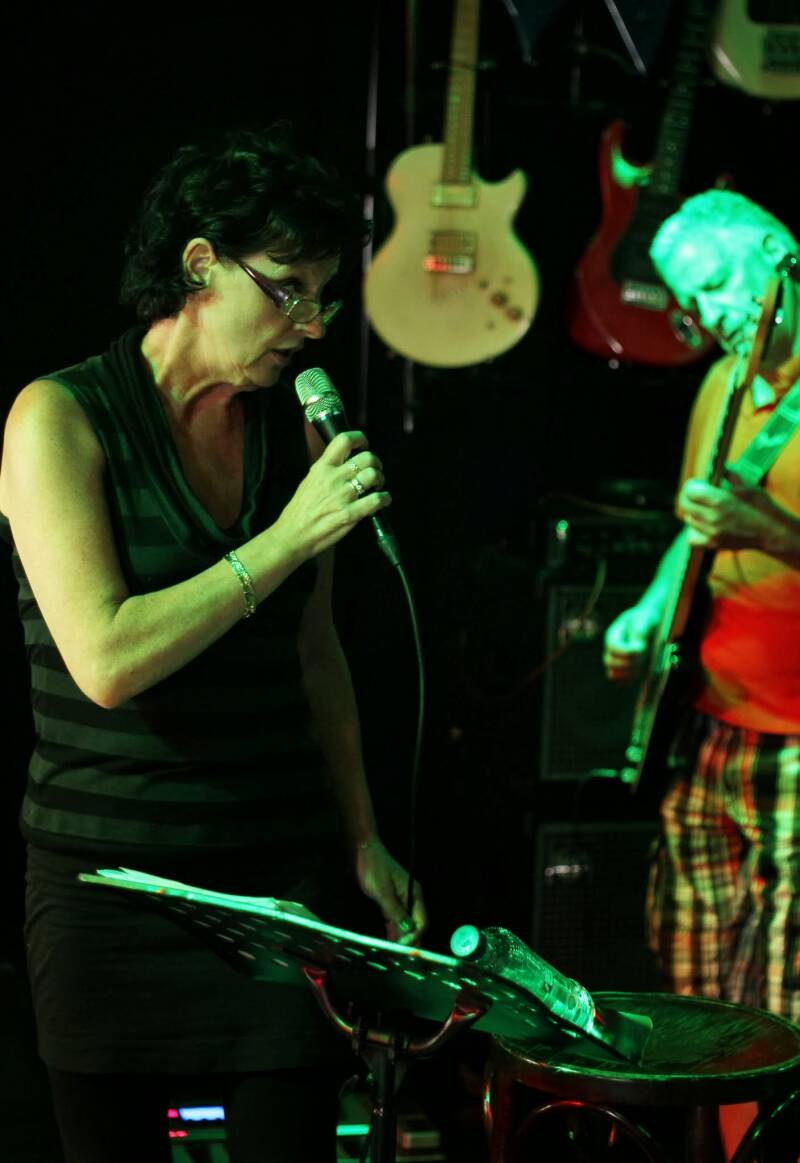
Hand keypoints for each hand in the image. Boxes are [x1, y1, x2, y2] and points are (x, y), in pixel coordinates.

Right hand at [273, 432, 390, 559]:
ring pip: (373, 476)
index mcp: (321, 467)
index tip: (364, 444)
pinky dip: (384, 499)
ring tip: (377, 486)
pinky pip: (376, 500)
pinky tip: (383, 500)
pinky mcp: (349, 514)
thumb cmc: (300, 510)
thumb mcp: (309, 481)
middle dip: (376, 463)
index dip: (360, 438)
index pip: (344, 440)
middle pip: (366, 458)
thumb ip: (327, 470)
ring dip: (380, 480)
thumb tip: (347, 461)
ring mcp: (342, 496)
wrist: (292, 535)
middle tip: (375, 471)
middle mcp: (332, 478)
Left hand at [356, 838, 426, 945]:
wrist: (364, 850)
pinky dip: (393, 930)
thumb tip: (408, 931)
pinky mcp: (391, 900)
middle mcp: (411, 897)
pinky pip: (396, 919)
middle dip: (410, 941)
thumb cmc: (373, 868)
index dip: (414, 937)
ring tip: (394, 955)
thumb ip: (395, 911)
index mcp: (414, 894)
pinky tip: (389, 941)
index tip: (402, 949)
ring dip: (401, 938)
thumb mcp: (382, 890)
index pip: (421, 922)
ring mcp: (401, 899)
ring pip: (405, 924)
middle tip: (400, 957)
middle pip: (415, 925)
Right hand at [603, 605, 657, 682]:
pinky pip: (619, 680)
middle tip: (642, 657)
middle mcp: (612, 648)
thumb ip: (639, 631)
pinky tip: (639, 673)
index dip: (625, 651)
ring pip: (612, 673)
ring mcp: (616, 658)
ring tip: (641, 665)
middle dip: (627, 663)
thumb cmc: (645, 618)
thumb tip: (636, 647)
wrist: (648, 621)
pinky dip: (628, 680)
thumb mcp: (644, 620)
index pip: (612, 647)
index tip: (641, 648)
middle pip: (609, 662)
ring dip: (627, 673)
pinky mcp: (623, 667)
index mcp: (613, 634)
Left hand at [679, 473, 795, 552]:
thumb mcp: (747, 484)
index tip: (699, 483)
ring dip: (694, 512)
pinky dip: (694, 531)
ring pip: (689, 519)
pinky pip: (692, 537)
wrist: (772, 531)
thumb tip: (717, 468)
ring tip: (707, 509)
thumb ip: (728, 474)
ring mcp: (711, 532)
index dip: (693, 484)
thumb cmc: (761, 506)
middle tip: (698, 494)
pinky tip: (704, 526)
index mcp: (719, 500)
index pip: (689, 490)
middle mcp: (712, 517)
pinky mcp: (713, 543)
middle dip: (689, 496)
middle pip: (684, 504)